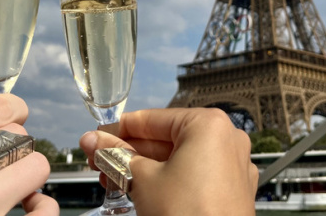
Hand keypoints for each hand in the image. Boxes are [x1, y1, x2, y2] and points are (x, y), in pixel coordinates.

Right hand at [0, 94, 57, 215]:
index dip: (13, 113)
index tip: (16, 118)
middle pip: (19, 136)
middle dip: (14, 147)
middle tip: (1, 161)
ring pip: (34, 166)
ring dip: (25, 174)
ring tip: (10, 184)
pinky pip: (42, 211)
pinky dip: (43, 207)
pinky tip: (32, 207)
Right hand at [80, 108, 257, 215]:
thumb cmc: (186, 214)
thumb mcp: (142, 180)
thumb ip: (115, 156)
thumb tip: (93, 141)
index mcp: (208, 125)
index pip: (153, 119)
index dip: (119, 130)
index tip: (97, 137)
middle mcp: (226, 140)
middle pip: (165, 140)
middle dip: (128, 151)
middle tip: (97, 157)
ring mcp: (232, 167)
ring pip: (178, 159)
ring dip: (144, 168)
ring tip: (111, 176)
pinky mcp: (231, 192)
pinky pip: (193, 175)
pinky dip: (167, 179)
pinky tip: (139, 188)